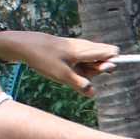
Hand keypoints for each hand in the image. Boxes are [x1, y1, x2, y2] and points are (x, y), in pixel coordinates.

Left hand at [0, 29, 117, 94]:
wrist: (26, 44)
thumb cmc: (44, 58)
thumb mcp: (62, 76)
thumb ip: (80, 84)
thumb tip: (93, 93)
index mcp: (86, 50)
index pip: (113, 52)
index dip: (112, 63)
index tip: (102, 71)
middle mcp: (85, 46)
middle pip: (104, 58)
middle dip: (99, 69)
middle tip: (82, 73)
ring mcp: (78, 46)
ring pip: (93, 59)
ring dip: (87, 69)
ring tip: (70, 71)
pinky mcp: (71, 49)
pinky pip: (83, 59)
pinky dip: (79, 66)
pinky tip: (65, 69)